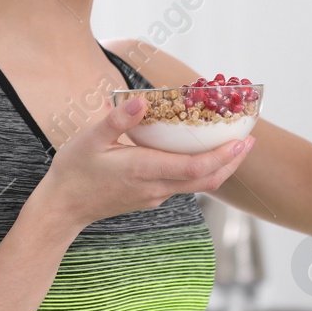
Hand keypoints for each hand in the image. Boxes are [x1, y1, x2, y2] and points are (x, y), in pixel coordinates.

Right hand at [33, 94, 255, 230]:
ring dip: (219, 167)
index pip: (194, 168)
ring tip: (233, 145)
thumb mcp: (90, 140)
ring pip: (197, 185)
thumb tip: (141, 101)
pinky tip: (200, 154)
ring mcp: (154, 196)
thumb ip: (117, 120)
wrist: (62, 208)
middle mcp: (155, 187)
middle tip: (249, 140)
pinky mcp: (150, 197)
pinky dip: (200, 170)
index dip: (222, 156)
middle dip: (232, 162)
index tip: (242, 141)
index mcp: (144, 171)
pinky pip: (184, 185)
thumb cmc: (74, 171)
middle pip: (206, 180)